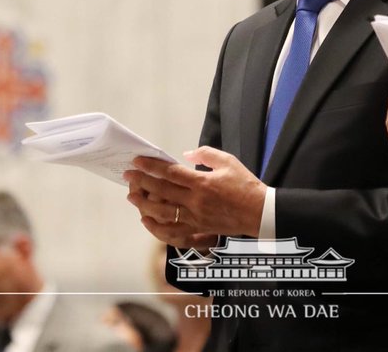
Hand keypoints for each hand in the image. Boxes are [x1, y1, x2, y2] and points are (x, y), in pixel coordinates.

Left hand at [125, 146, 266, 238]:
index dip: (151, 167)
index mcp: (202, 183)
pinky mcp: (199, 230)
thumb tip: (185, 155)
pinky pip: (173, 233)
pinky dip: (157, 229)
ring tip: (132, 197)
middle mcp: (196, 201)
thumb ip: (205, 154)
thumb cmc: (245, 185)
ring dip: (144, 205)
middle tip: (128, 176)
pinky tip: (148, 221)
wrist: (260, 212)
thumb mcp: (228, 161)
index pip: (170, 173)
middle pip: (161, 192)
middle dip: (142, 182)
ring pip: (163, 214)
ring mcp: (196, 218)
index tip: (137, 162)